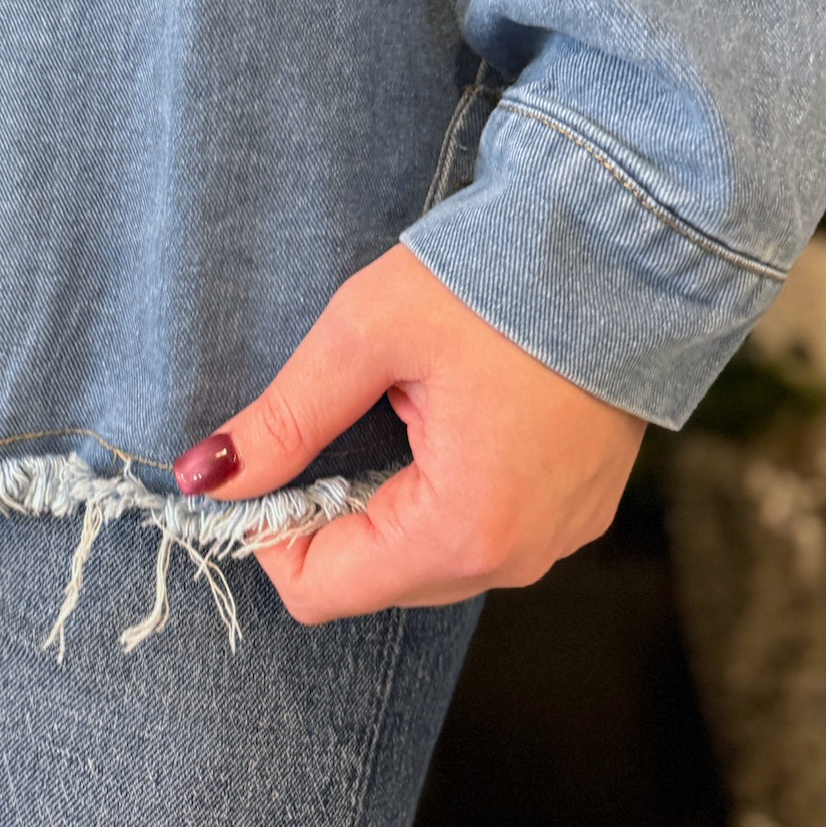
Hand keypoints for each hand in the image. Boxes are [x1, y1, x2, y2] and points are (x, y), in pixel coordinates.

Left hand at [172, 244, 646, 623]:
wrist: (620, 235)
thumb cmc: (496, 277)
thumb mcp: (366, 333)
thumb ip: (285, 417)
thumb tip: (205, 478)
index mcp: (465, 529)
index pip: (322, 591)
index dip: (270, 531)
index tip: (268, 457)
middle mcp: (518, 557)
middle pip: (375, 577)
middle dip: (329, 509)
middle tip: (336, 412)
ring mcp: (557, 537)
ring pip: (426, 555)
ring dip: (386, 497)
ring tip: (400, 402)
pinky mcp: (577, 507)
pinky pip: (482, 528)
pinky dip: (442, 486)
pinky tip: (447, 410)